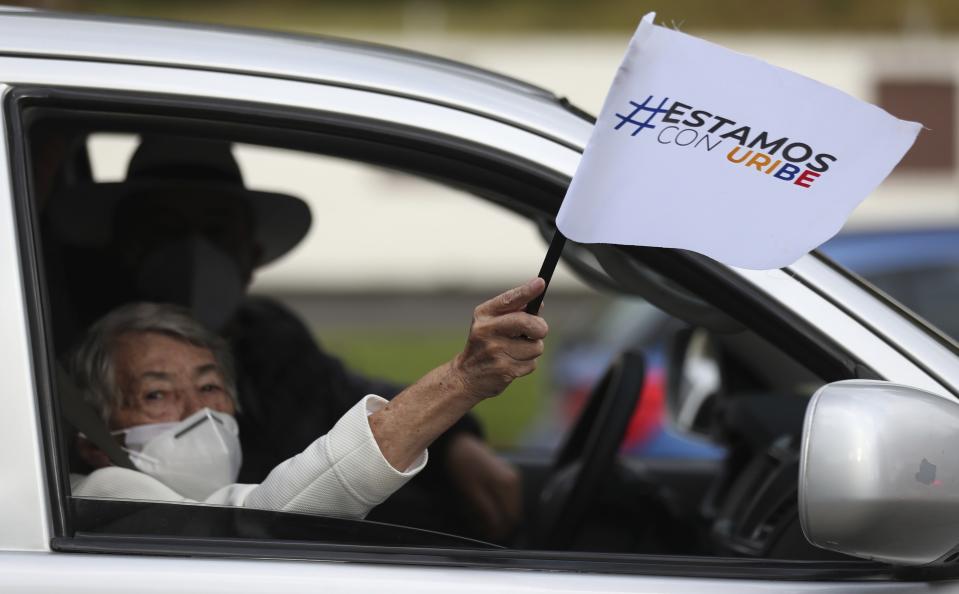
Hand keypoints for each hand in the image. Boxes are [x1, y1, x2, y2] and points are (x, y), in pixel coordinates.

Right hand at [369, 278, 547, 471]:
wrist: (466, 376)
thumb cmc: (485, 344)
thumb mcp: (491, 323)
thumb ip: (514, 312)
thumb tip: (538, 305)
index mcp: (484, 315)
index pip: (509, 300)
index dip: (526, 291)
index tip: (541, 283)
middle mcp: (487, 331)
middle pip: (528, 323)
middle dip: (539, 328)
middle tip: (539, 331)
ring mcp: (495, 351)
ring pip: (535, 346)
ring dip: (532, 350)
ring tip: (515, 351)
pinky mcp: (504, 370)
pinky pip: (531, 363)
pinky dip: (527, 364)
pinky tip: (512, 364)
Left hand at [445, 433, 520, 540]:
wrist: (459, 445)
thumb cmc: (462, 467)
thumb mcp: (470, 491)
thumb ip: (485, 510)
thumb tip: (494, 527)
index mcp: (507, 484)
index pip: (509, 517)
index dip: (499, 530)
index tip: (487, 536)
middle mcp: (514, 481)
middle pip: (514, 514)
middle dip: (500, 525)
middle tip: (484, 530)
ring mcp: (514, 478)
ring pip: (512, 508)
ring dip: (500, 516)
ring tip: (483, 518)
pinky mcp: (510, 477)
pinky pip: (510, 499)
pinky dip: (500, 506)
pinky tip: (487, 507)